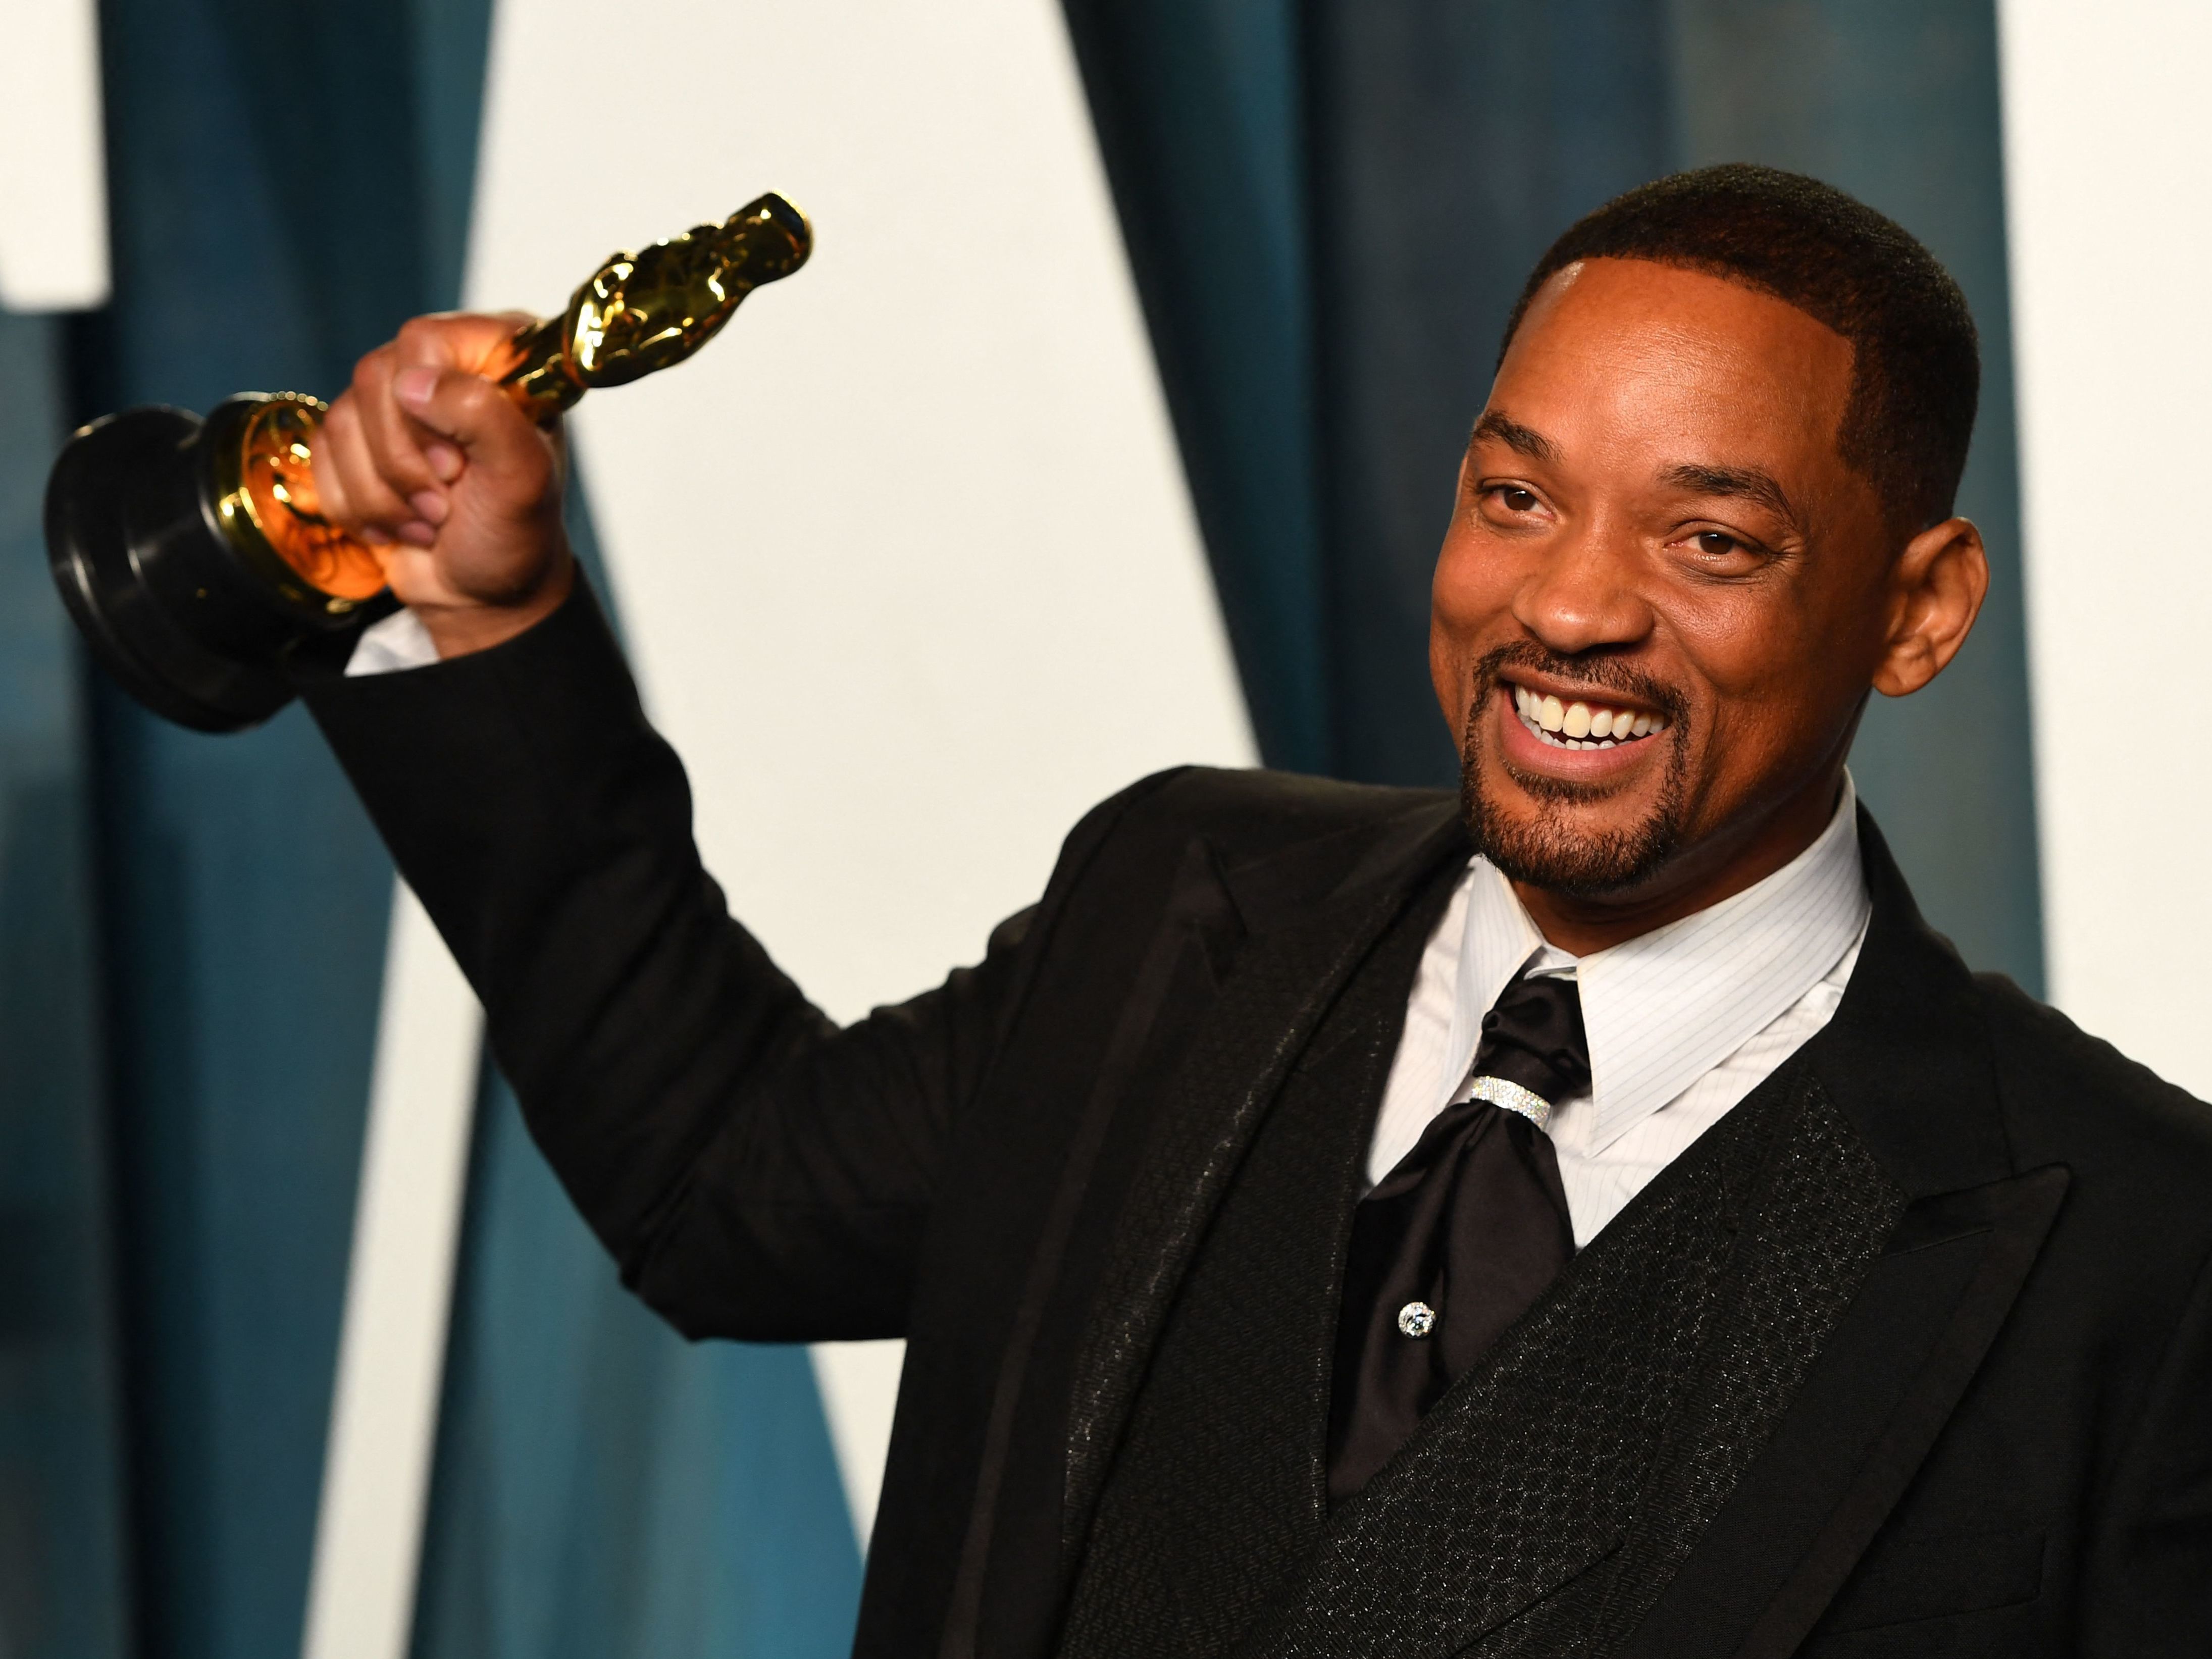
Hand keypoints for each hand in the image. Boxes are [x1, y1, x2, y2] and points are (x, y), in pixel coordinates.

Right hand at [314, 311, 573, 657]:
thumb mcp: (523, 479)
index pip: (424, 341)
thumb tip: (413, 383)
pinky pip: (322, 453)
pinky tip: (400, 523)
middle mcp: (445, 365)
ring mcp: (397, 400)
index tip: (458, 465)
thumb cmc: (515, 534)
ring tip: (430, 520)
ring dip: (383, 492)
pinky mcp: (359, 438)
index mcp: (500, 357)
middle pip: (375, 378)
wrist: (483, 593)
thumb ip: (483, 415)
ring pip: (342, 420)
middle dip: (404, 461)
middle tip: (445, 503)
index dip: (428, 408)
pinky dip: (358, 504)